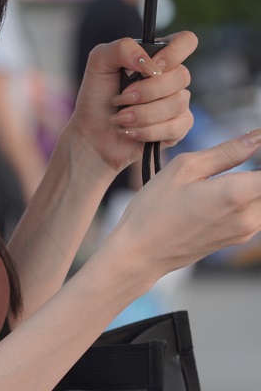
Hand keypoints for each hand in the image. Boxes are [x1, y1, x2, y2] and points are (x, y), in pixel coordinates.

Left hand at [69, 32, 196, 176]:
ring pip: (177, 103)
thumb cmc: (97, 96)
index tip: (149, 68)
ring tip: (120, 118)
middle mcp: (171, 78)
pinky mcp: (177, 128)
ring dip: (141, 113)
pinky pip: (175, 128)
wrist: (92, 134)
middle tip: (120, 98)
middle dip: (146, 91)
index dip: (174, 52)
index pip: (185, 42)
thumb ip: (121, 48)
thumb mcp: (99, 63)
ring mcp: (177, 103)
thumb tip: (146, 60)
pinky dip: (146, 131)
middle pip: (182, 76)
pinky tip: (129, 131)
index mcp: (157, 57)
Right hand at [107, 130, 260, 282]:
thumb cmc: (155, 209)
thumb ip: (226, 151)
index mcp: (236, 194)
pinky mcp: (239, 238)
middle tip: (235, 160)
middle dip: (256, 169)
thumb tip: (257, 137)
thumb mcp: (185, 168)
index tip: (252, 145)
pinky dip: (250, 197)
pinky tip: (222, 190)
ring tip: (226, 173)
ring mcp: (246, 231)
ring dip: (253, 183)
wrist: (142, 252)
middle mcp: (249, 217)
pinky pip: (257, 211)